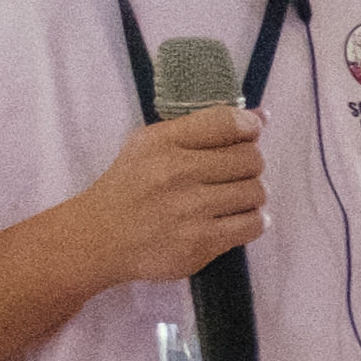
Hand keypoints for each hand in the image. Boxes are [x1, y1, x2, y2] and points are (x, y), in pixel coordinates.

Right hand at [78, 104, 267, 293]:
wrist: (99, 239)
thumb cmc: (129, 187)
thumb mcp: (149, 145)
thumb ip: (204, 127)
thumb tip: (262, 117)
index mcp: (160, 143)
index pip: (227, 122)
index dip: (249, 126)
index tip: (250, 133)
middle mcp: (175, 173)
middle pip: (250, 159)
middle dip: (250, 164)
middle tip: (234, 172)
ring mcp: (189, 210)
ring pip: (256, 192)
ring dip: (250, 194)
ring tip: (229, 197)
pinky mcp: (199, 243)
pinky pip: (253, 225)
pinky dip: (251, 221)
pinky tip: (233, 218)